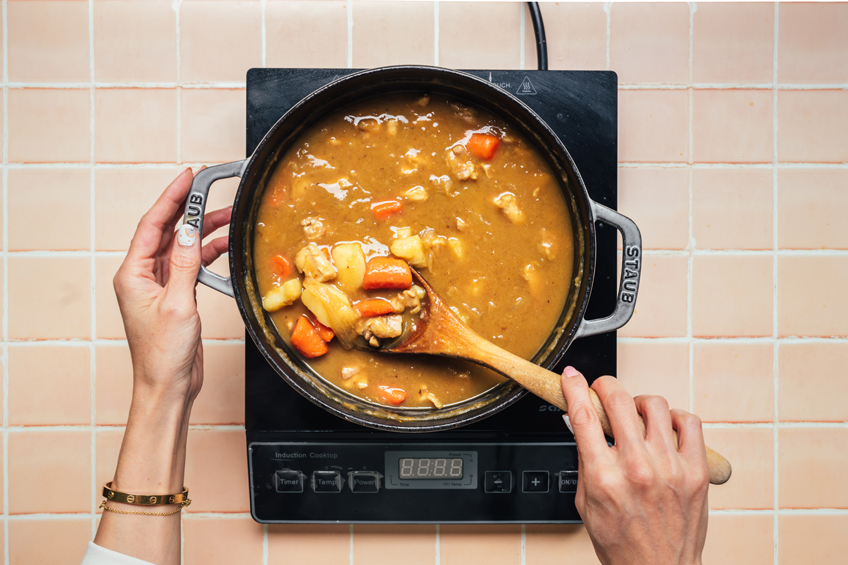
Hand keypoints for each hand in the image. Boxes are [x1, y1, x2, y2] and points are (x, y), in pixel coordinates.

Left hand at [96, 169, 231, 564]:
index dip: (171, 199)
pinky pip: (190, 266)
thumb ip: (187, 264)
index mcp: (133, 274)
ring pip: (181, 248)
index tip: (187, 177)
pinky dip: (206, 254)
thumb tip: (193, 231)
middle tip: (212, 190)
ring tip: (227, 217)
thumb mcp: (178, 304)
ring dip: (202, 232)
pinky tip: (222, 247)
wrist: (167, 386)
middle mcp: (142, 277)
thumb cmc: (163, 354)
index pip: (153, 225)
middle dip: (191, 210)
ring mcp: (158, 286)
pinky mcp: (174, 297)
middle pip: (167, 232)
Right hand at [560, 368, 708, 564]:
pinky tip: (664, 428)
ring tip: (635, 417)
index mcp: (604, 477)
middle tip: (602, 391)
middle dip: (605, 387)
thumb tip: (582, 424)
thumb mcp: (586, 503)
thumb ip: (585, 461)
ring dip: (638, 404)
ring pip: (654, 405)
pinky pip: (688, 422)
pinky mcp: (696, 471)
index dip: (574, 388)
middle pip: (619, 400)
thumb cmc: (622, 543)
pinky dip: (673, 417)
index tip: (571, 376)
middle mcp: (638, 468)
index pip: (584, 416)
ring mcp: (670, 467)